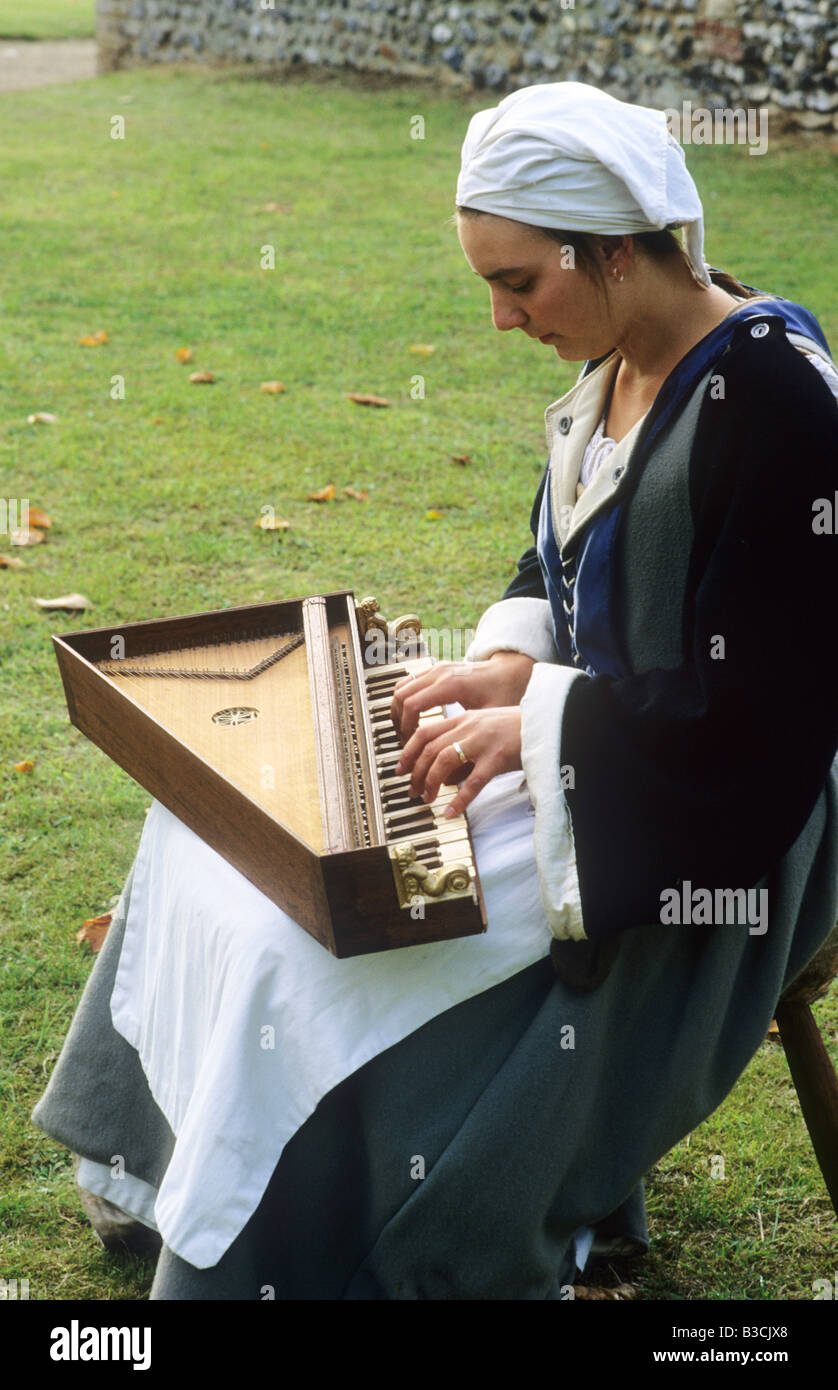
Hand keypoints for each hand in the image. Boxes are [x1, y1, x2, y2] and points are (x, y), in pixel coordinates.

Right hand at [390, 651, 534, 744]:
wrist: (511, 672)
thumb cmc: (504, 693)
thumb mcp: (488, 724)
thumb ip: (470, 745)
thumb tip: (448, 781)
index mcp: (451, 684)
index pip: (412, 705)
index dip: (405, 729)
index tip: (409, 746)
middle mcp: (440, 673)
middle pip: (401, 696)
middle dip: (397, 724)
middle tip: (403, 746)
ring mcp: (436, 669)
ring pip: (401, 688)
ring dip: (397, 713)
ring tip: (404, 736)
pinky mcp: (436, 670)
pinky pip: (409, 683)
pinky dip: (404, 702)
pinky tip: (411, 720)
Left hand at [394, 706, 522, 818]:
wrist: (547, 724)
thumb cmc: (516, 730)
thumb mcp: (484, 729)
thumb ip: (462, 743)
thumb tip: (444, 773)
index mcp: (463, 719)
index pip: (425, 733)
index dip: (408, 752)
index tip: (401, 769)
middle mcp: (469, 727)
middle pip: (430, 748)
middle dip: (415, 772)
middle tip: (412, 790)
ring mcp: (483, 741)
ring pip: (444, 760)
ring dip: (431, 782)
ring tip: (428, 799)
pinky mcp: (498, 757)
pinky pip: (473, 782)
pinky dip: (459, 800)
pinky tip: (452, 812)